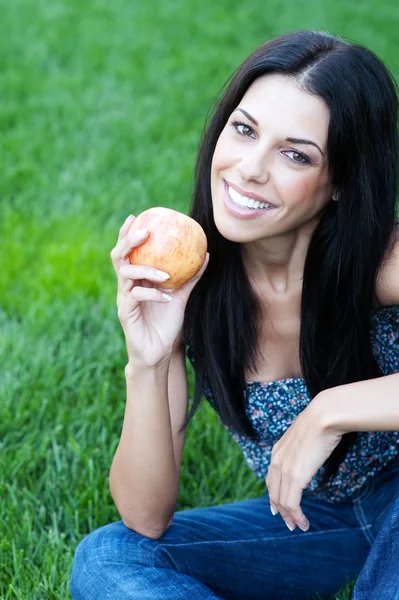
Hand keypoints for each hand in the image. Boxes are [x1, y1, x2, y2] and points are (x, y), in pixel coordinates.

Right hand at [110, 214, 209, 367]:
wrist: (159, 351)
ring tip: (166, 274)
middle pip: (119, 257)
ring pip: (126, 275)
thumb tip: (206, 255)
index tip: (136, 216)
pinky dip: (153, 294)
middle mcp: (126, 285)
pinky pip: (136, 296)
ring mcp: (124, 299)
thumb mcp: (181, 297)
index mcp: (136, 278)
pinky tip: (168, 298)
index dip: (127, 233)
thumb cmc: (167, 323)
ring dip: (146, 270)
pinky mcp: (125, 313)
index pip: (128, 252)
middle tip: (144, 231)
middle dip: (128, 241)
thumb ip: (190, 277)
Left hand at [265, 396, 341, 531]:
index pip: (271, 479)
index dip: (274, 496)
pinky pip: (292, 503)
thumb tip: (311, 449)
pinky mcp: (295, 477)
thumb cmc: (320, 422)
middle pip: (274, 493)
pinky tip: (304, 523)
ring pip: (282, 501)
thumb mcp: (305, 435)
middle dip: (281, 511)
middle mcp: (276, 461)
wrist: (323, 416)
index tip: (279, 509)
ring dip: (290, 517)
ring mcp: (284, 469)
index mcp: (277, 451)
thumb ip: (302, 446)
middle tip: (290, 524)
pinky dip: (296, 516)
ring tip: (298, 526)